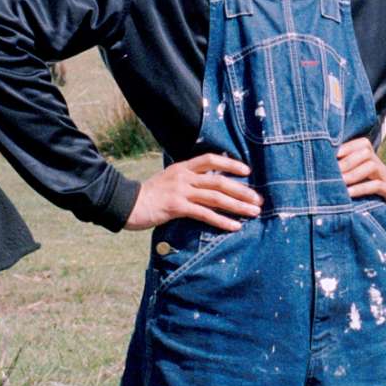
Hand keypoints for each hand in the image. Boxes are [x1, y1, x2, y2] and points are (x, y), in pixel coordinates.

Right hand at [128, 153, 260, 231]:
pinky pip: (204, 214)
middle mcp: (184, 177)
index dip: (230, 164)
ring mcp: (181, 191)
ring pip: (216, 197)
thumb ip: (185, 181)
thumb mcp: (167, 181)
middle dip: (242, 190)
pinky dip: (222, 220)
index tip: (246, 171)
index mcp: (182, 168)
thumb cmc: (147, 196)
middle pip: (219, 181)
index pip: (210, 159)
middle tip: (259, 199)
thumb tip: (204, 187)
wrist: (125, 203)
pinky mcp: (177, 207)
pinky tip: (234, 226)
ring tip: (253, 212)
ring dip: (238, 205)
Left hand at [337, 137, 385, 226]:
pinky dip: (362, 188)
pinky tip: (349, 194)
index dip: (348, 146)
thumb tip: (330, 172)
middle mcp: (381, 167)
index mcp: (374, 162)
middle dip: (347, 161)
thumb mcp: (369, 182)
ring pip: (372, 166)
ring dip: (353, 174)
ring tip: (340, 183)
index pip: (363, 144)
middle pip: (366, 152)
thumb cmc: (383, 195)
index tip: (333, 155)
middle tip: (332, 172)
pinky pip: (378, 186)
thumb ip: (354, 174)